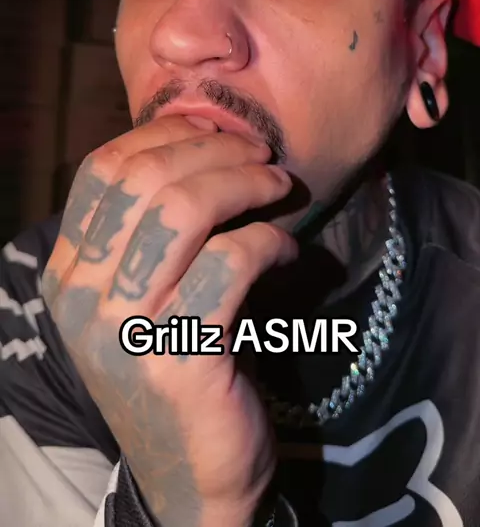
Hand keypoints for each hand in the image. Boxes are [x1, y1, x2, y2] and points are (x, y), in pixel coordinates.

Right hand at [42, 116, 296, 526]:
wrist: (192, 476)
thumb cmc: (174, 365)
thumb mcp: (141, 294)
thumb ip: (151, 229)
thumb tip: (201, 142)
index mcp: (68, 273)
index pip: (102, 171)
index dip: (163, 134)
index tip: (214, 129)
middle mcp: (83, 298)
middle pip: (145, 181)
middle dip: (214, 150)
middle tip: (261, 154)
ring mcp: (126, 330)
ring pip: (185, 211)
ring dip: (245, 183)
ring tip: (281, 185)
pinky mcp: (181, 358)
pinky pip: (232, 262)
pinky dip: (269, 238)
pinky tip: (289, 245)